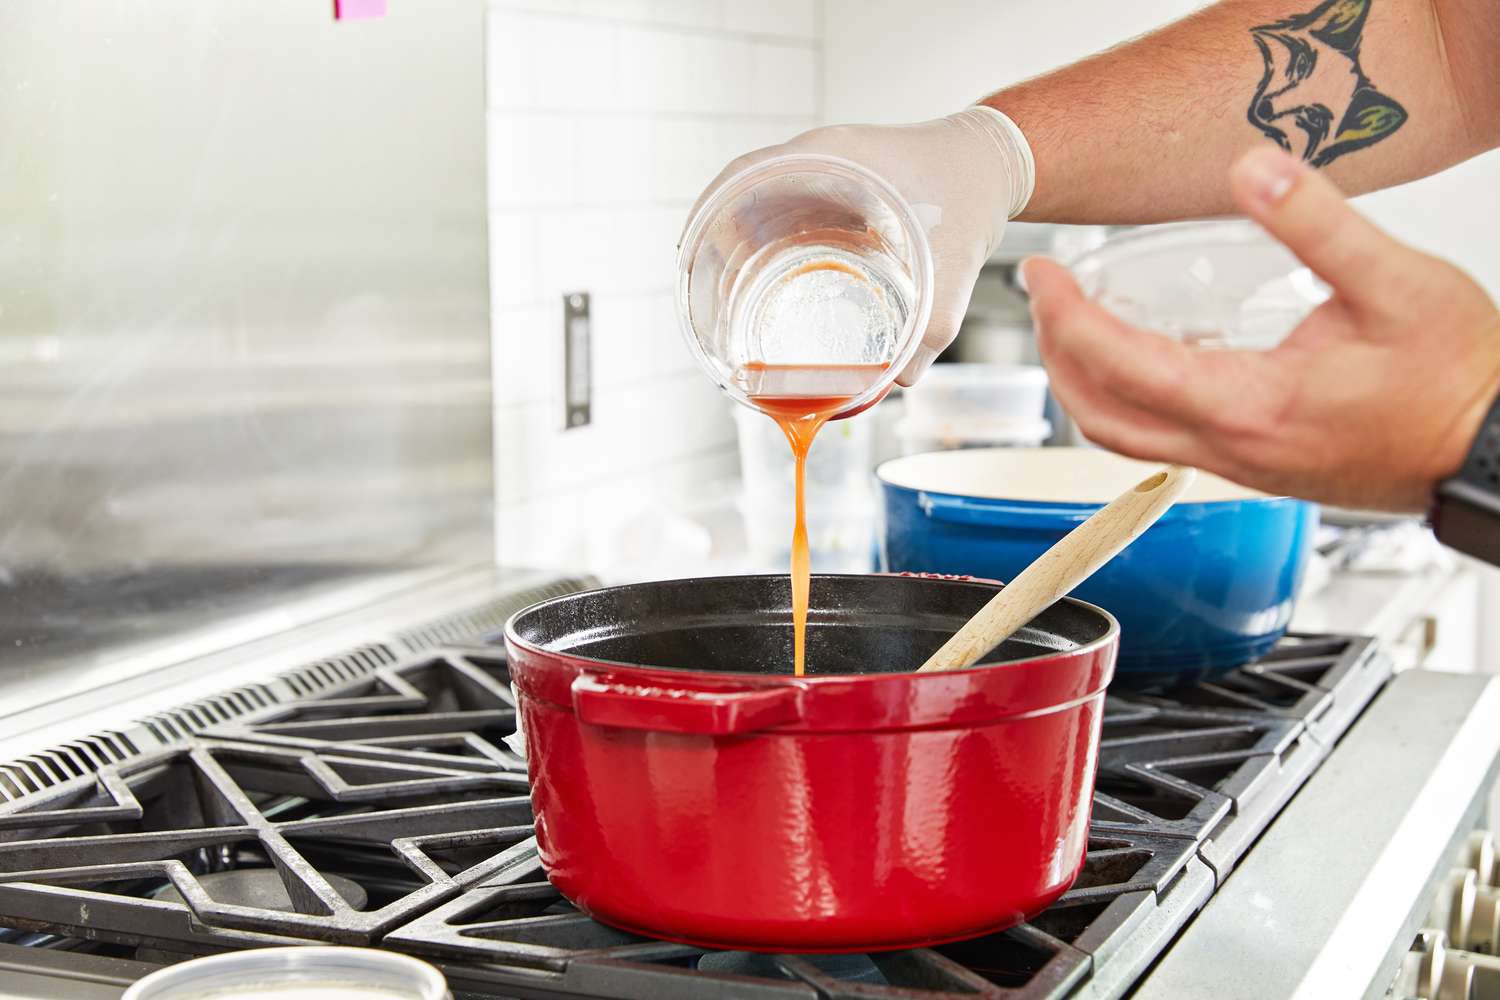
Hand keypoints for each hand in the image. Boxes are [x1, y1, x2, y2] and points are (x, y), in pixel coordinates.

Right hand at [690, 109, 1032, 386]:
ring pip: (760, 214)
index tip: (692, 255)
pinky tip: (768, 294)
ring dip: (739, 254)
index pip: (743, 177)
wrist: (994, 166)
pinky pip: (786, 222)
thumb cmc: (971, 197)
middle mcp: (817, 162)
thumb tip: (897, 382)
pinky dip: (770, 254)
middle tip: (706, 301)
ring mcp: (823, 178)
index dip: (709, 216)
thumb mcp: (953, 267)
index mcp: (829, 158)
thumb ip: (931, 328)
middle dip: (718, 250)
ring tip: (725, 306)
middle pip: (741, 200)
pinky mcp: (834, 196)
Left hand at [1024, 146, 1499, 512]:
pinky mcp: (1254, 467)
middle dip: (1055, 356)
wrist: (1490, 448)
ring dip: (1085, 385)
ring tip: (1072, 328)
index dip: (1066, 317)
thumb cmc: (1456, 380)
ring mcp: (1239, 465)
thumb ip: (1319, 223)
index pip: (1120, 365)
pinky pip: (1164, 442)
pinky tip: (1144, 359)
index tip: (1041, 276)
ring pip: (1127, 438)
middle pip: (1101, 416)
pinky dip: (1128, 401)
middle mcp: (1231, 448)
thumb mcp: (1397, 284)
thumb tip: (1254, 169)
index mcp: (1248, 406)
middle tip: (1042, 300)